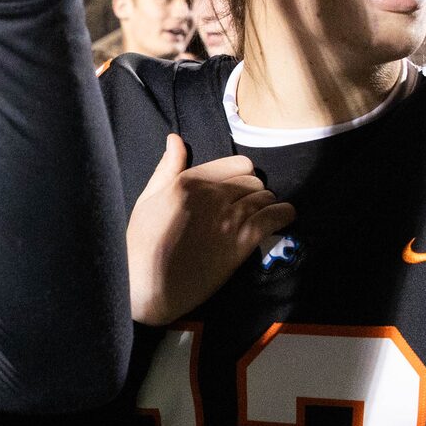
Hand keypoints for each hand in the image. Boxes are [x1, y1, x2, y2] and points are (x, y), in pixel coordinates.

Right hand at [128, 135, 293, 325]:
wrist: (149, 287)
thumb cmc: (142, 246)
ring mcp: (230, 218)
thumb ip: (167, 168)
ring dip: (266, 205)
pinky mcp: (242, 242)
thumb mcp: (148, 200)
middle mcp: (213, 195)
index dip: (240, 176)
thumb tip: (175, 138)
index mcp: (190, 181)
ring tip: (259, 217)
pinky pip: (275, 217)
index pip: (238, 164)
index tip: (236, 190)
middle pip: (254, 180)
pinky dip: (283, 215)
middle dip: (253, 191)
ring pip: (266, 197)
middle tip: (245, 207)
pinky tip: (281, 219)